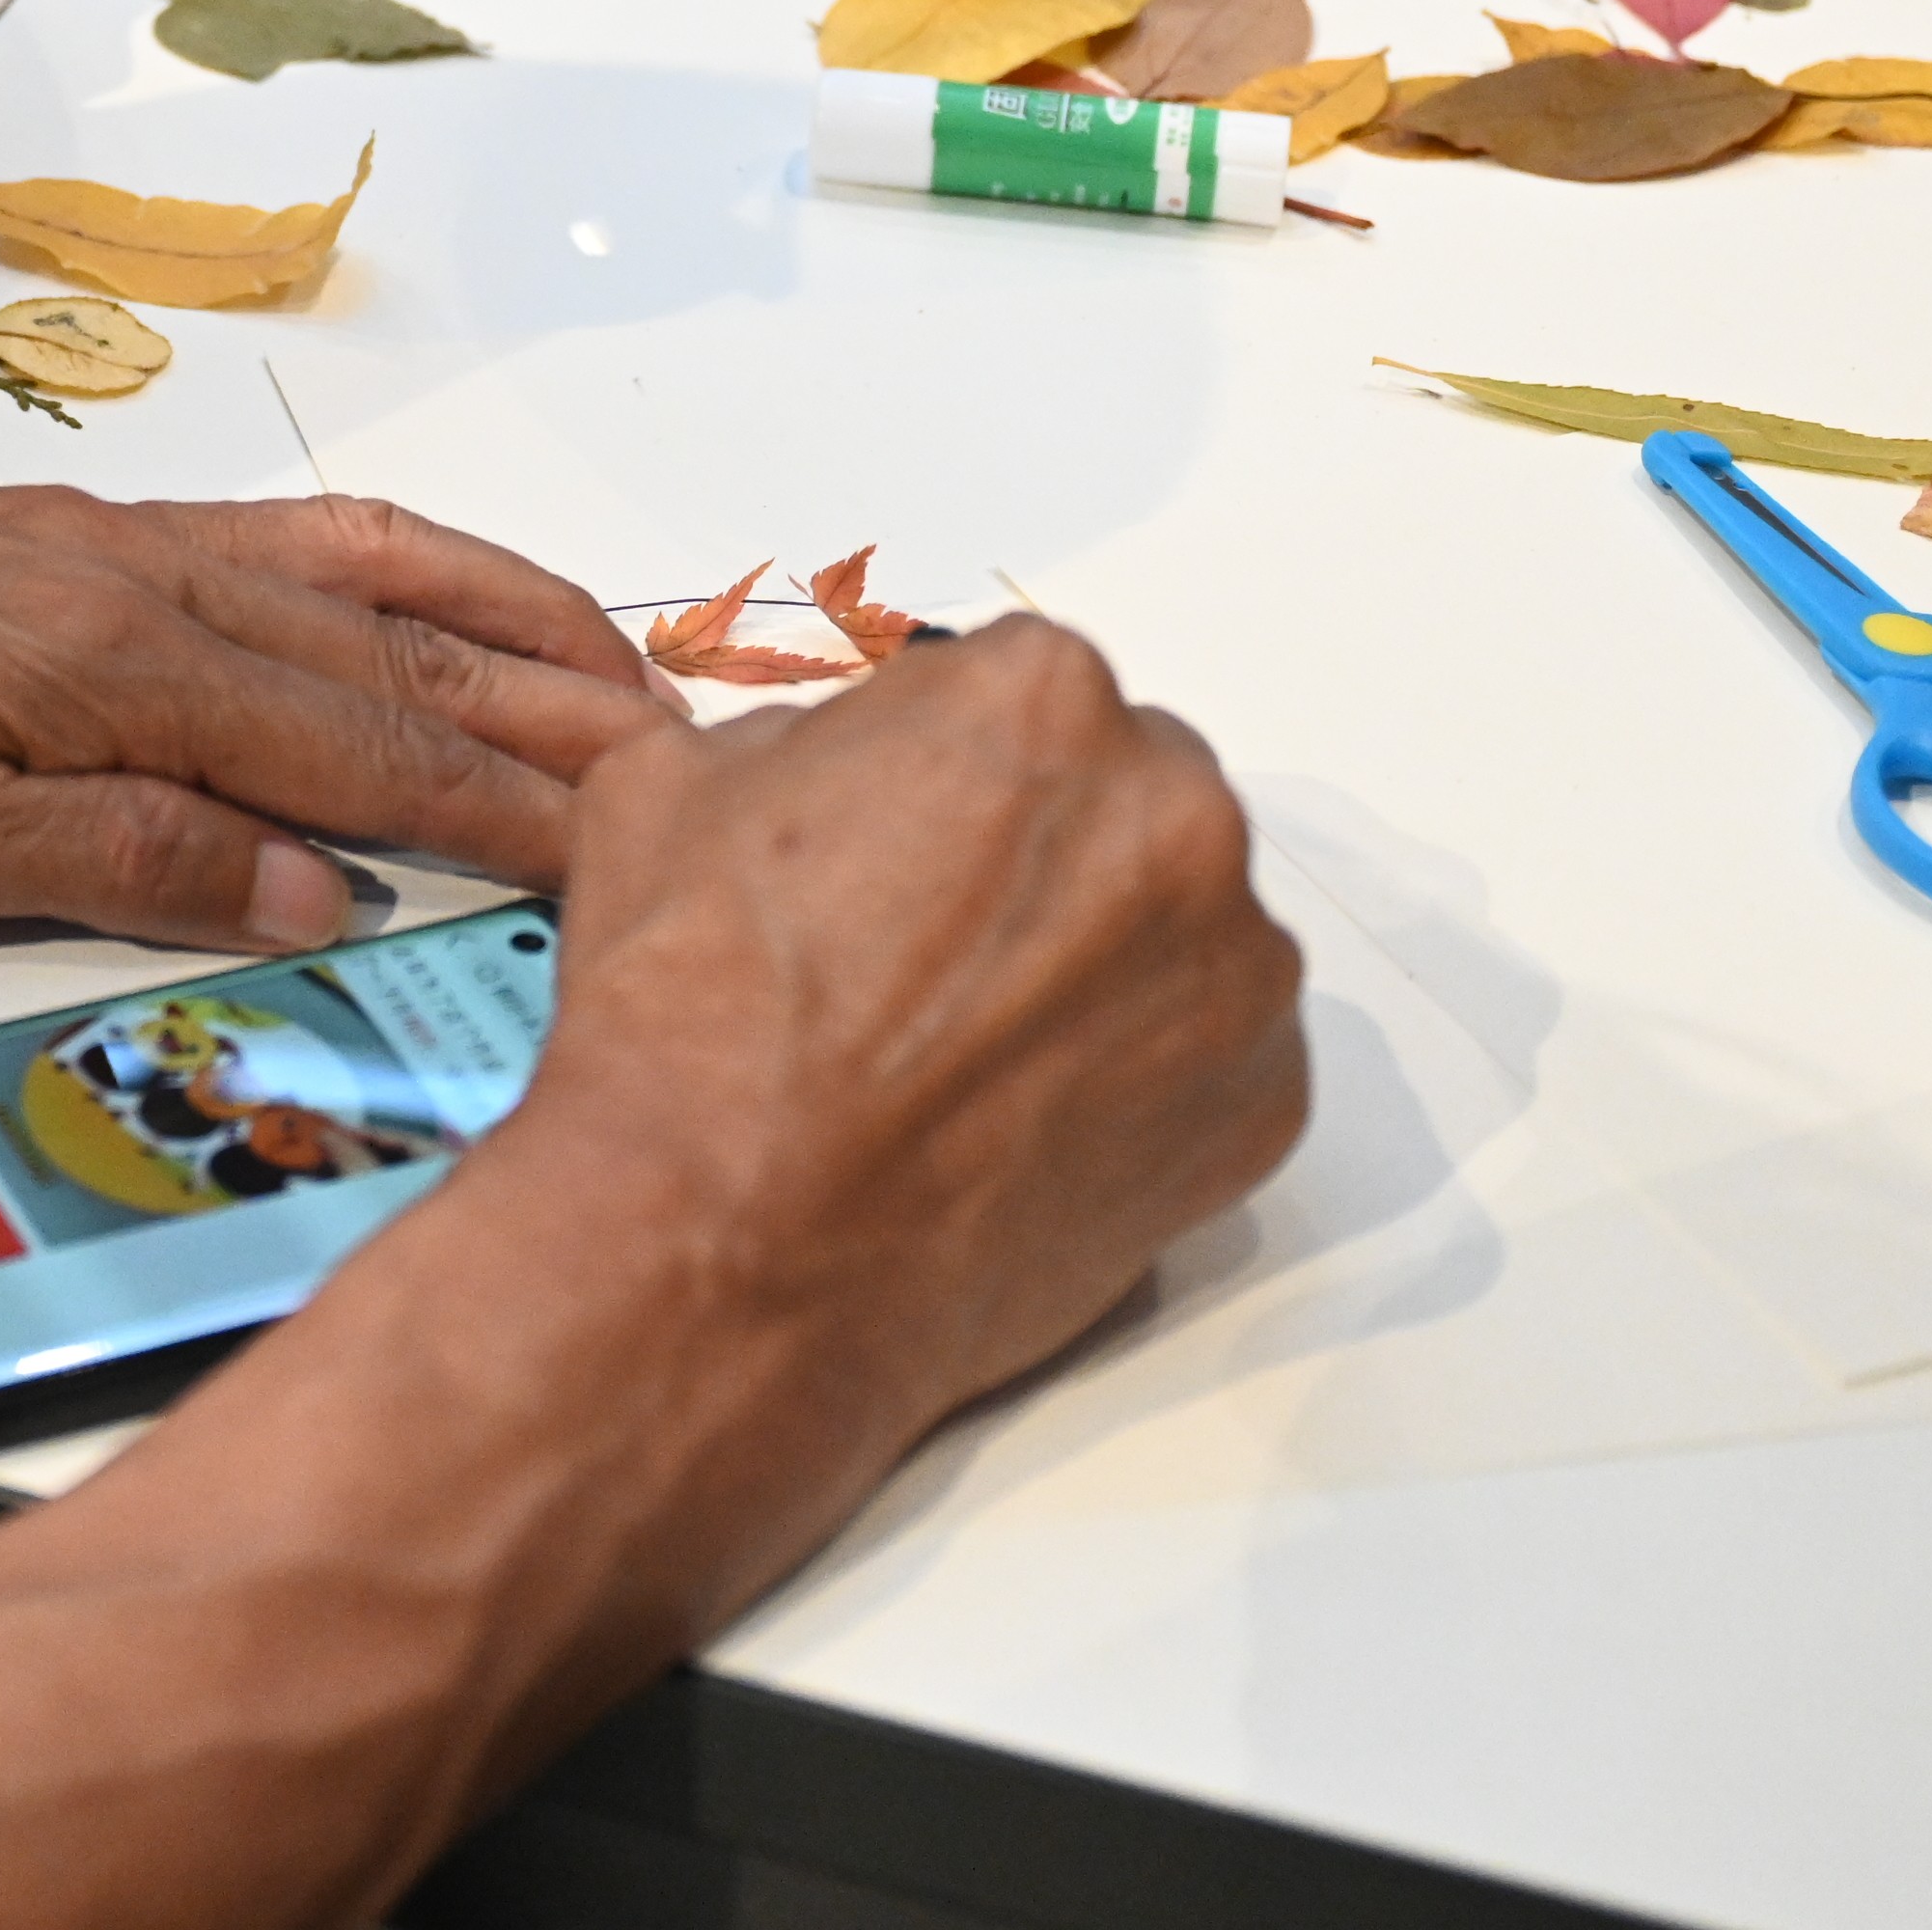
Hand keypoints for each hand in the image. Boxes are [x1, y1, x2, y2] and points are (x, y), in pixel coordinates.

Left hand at [0, 489, 669, 953]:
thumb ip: (120, 863)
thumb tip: (317, 896)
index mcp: (109, 661)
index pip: (358, 748)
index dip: (507, 805)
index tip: (636, 851)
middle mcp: (128, 574)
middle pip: (383, 649)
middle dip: (548, 703)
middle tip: (697, 754)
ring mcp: (92, 544)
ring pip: (339, 575)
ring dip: (485, 617)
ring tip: (606, 660)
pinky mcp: (45, 545)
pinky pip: (260, 547)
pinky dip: (376, 575)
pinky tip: (405, 605)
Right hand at [348, 620, 1308, 1709]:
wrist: (731, 1239)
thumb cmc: (702, 1024)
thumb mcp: (671, 783)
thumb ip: (793, 736)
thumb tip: (823, 759)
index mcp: (1041, 700)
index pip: (1021, 692)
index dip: (946, 767)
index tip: (909, 831)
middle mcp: (1171, 814)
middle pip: (1125, 798)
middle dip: (1044, 854)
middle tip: (936, 943)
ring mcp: (1235, 968)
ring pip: (1179, 927)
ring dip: (1100, 961)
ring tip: (966, 1042)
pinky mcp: (1260, 1105)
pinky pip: (1212, 1056)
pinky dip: (1137, 1074)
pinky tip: (1017, 1110)